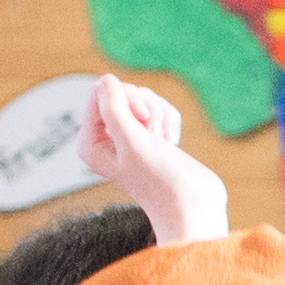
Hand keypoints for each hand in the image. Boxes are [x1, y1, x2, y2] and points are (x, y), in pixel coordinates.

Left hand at [80, 78, 227, 244]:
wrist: (193, 205)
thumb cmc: (161, 181)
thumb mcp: (134, 141)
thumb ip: (114, 108)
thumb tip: (106, 79)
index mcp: (91, 143)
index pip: (99, 94)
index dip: (123, 98)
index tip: (142, 119)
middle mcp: (107, 139)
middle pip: (122, 94)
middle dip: (145, 108)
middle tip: (154, 132)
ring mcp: (130, 138)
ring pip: (144, 100)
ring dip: (160, 116)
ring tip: (165, 141)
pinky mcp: (151, 137)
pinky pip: (159, 110)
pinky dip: (170, 122)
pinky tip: (172, 142)